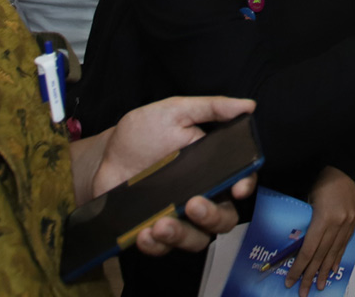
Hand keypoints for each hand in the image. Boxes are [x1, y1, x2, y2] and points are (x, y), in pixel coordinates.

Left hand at [93, 96, 257, 256]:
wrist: (105, 157)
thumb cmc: (143, 132)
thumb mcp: (175, 111)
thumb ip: (212, 108)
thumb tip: (249, 106)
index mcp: (213, 168)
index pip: (241, 181)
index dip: (245, 186)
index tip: (238, 189)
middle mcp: (202, 195)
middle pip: (224, 218)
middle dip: (213, 217)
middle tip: (192, 204)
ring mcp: (179, 217)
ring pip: (197, 239)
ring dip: (182, 236)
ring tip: (160, 225)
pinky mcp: (155, 232)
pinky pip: (163, 249)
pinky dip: (155, 246)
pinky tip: (144, 233)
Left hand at [284, 167, 354, 294]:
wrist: (343, 167)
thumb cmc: (321, 180)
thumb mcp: (307, 199)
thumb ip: (304, 221)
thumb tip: (295, 243)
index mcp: (324, 218)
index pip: (309, 250)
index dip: (299, 268)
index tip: (290, 280)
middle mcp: (338, 224)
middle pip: (321, 255)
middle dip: (311, 275)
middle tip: (303, 292)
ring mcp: (348, 223)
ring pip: (334, 253)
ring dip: (326, 271)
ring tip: (320, 286)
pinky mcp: (354, 222)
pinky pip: (344, 244)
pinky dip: (337, 258)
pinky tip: (332, 268)